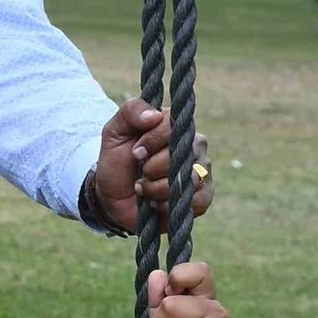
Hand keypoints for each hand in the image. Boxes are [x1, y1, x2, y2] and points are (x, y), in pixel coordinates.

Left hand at [85, 99, 210, 234]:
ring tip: (145, 188)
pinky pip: (195, 201)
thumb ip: (130, 112)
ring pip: (188, 179)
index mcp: (175, 124)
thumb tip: (155, 115)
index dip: (151, 141)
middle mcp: (195, 144)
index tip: (135, 152)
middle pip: (182, 154)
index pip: (174, 125)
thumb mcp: (114, 132)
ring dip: (156, 188)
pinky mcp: (204, 196)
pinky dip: (167, 206)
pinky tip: (156, 204)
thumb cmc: (117, 162)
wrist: (113, 199)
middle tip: (141, 172)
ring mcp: (202, 170)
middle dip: (151, 168)